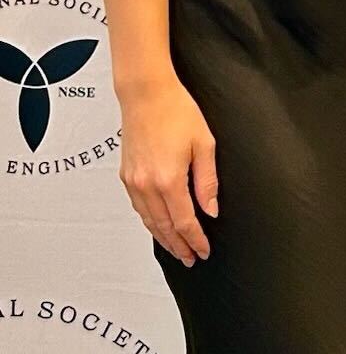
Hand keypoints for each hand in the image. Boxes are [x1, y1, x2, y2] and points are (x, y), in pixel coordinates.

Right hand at [117, 77, 218, 263]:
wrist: (146, 95)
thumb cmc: (177, 112)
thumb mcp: (204, 145)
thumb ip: (207, 181)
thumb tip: (210, 209)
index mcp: (168, 180)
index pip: (184, 222)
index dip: (195, 239)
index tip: (204, 251)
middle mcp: (146, 185)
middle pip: (164, 227)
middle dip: (179, 246)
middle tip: (192, 259)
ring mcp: (132, 181)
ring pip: (148, 220)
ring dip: (163, 238)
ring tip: (177, 250)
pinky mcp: (126, 175)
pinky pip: (138, 208)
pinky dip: (150, 222)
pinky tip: (159, 227)